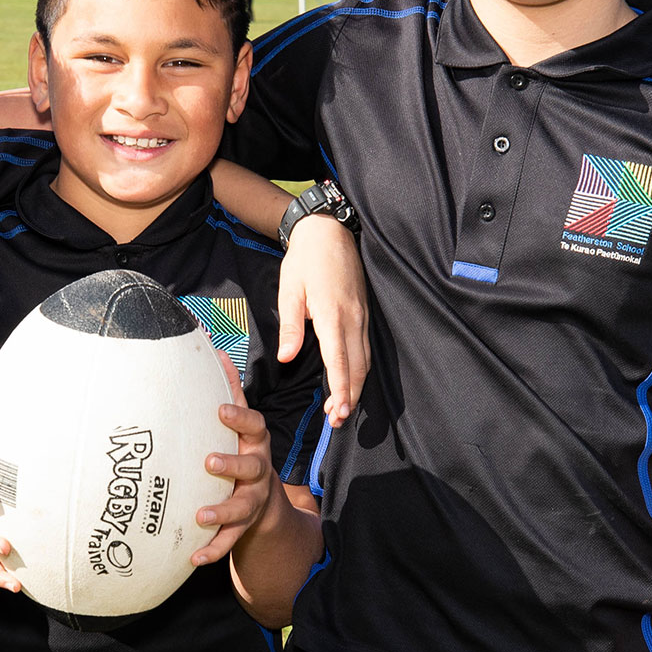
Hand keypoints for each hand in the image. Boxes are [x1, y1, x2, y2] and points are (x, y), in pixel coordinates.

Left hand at [193, 353, 276, 565]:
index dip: (240, 418)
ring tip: (200, 516)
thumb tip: (214, 348)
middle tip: (209, 461)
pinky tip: (193, 557)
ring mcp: (252, 502)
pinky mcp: (242, 528)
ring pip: (242, 508)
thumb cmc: (241, 449)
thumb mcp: (239, 423)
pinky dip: (213, 550)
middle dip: (232, 464)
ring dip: (222, 513)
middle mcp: (258, 472)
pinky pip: (229, 541)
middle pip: (253, 467)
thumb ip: (228, 390)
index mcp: (255, 443)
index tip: (220, 409)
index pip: (255, 426)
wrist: (264, 501)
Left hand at [277, 213, 368, 426]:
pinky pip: (364, 347)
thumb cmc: (305, 259)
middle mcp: (352, 319)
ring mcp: (362, 316)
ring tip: (343, 409)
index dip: (340, 391)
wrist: (328, 230)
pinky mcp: (363, 313)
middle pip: (357, 368)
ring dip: (355, 386)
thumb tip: (287, 357)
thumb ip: (290, 326)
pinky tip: (349, 380)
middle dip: (350, 397)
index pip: (339, 362)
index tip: (339, 414)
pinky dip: (359, 369)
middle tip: (338, 422)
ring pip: (364, 360)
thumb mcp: (289, 290)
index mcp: (332, 315)